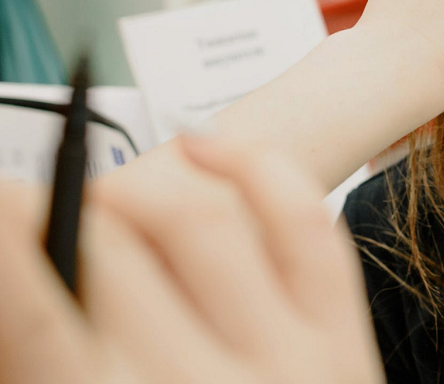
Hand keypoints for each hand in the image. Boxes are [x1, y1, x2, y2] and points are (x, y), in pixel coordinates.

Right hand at [0, 135, 383, 383]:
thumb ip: (56, 365)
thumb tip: (30, 288)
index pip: (42, 329)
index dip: (8, 254)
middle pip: (115, 258)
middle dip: (63, 209)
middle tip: (37, 199)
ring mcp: (289, 364)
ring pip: (204, 221)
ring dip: (141, 186)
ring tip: (106, 189)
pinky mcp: (344, 341)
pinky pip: (304, 223)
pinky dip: (256, 168)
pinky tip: (207, 148)